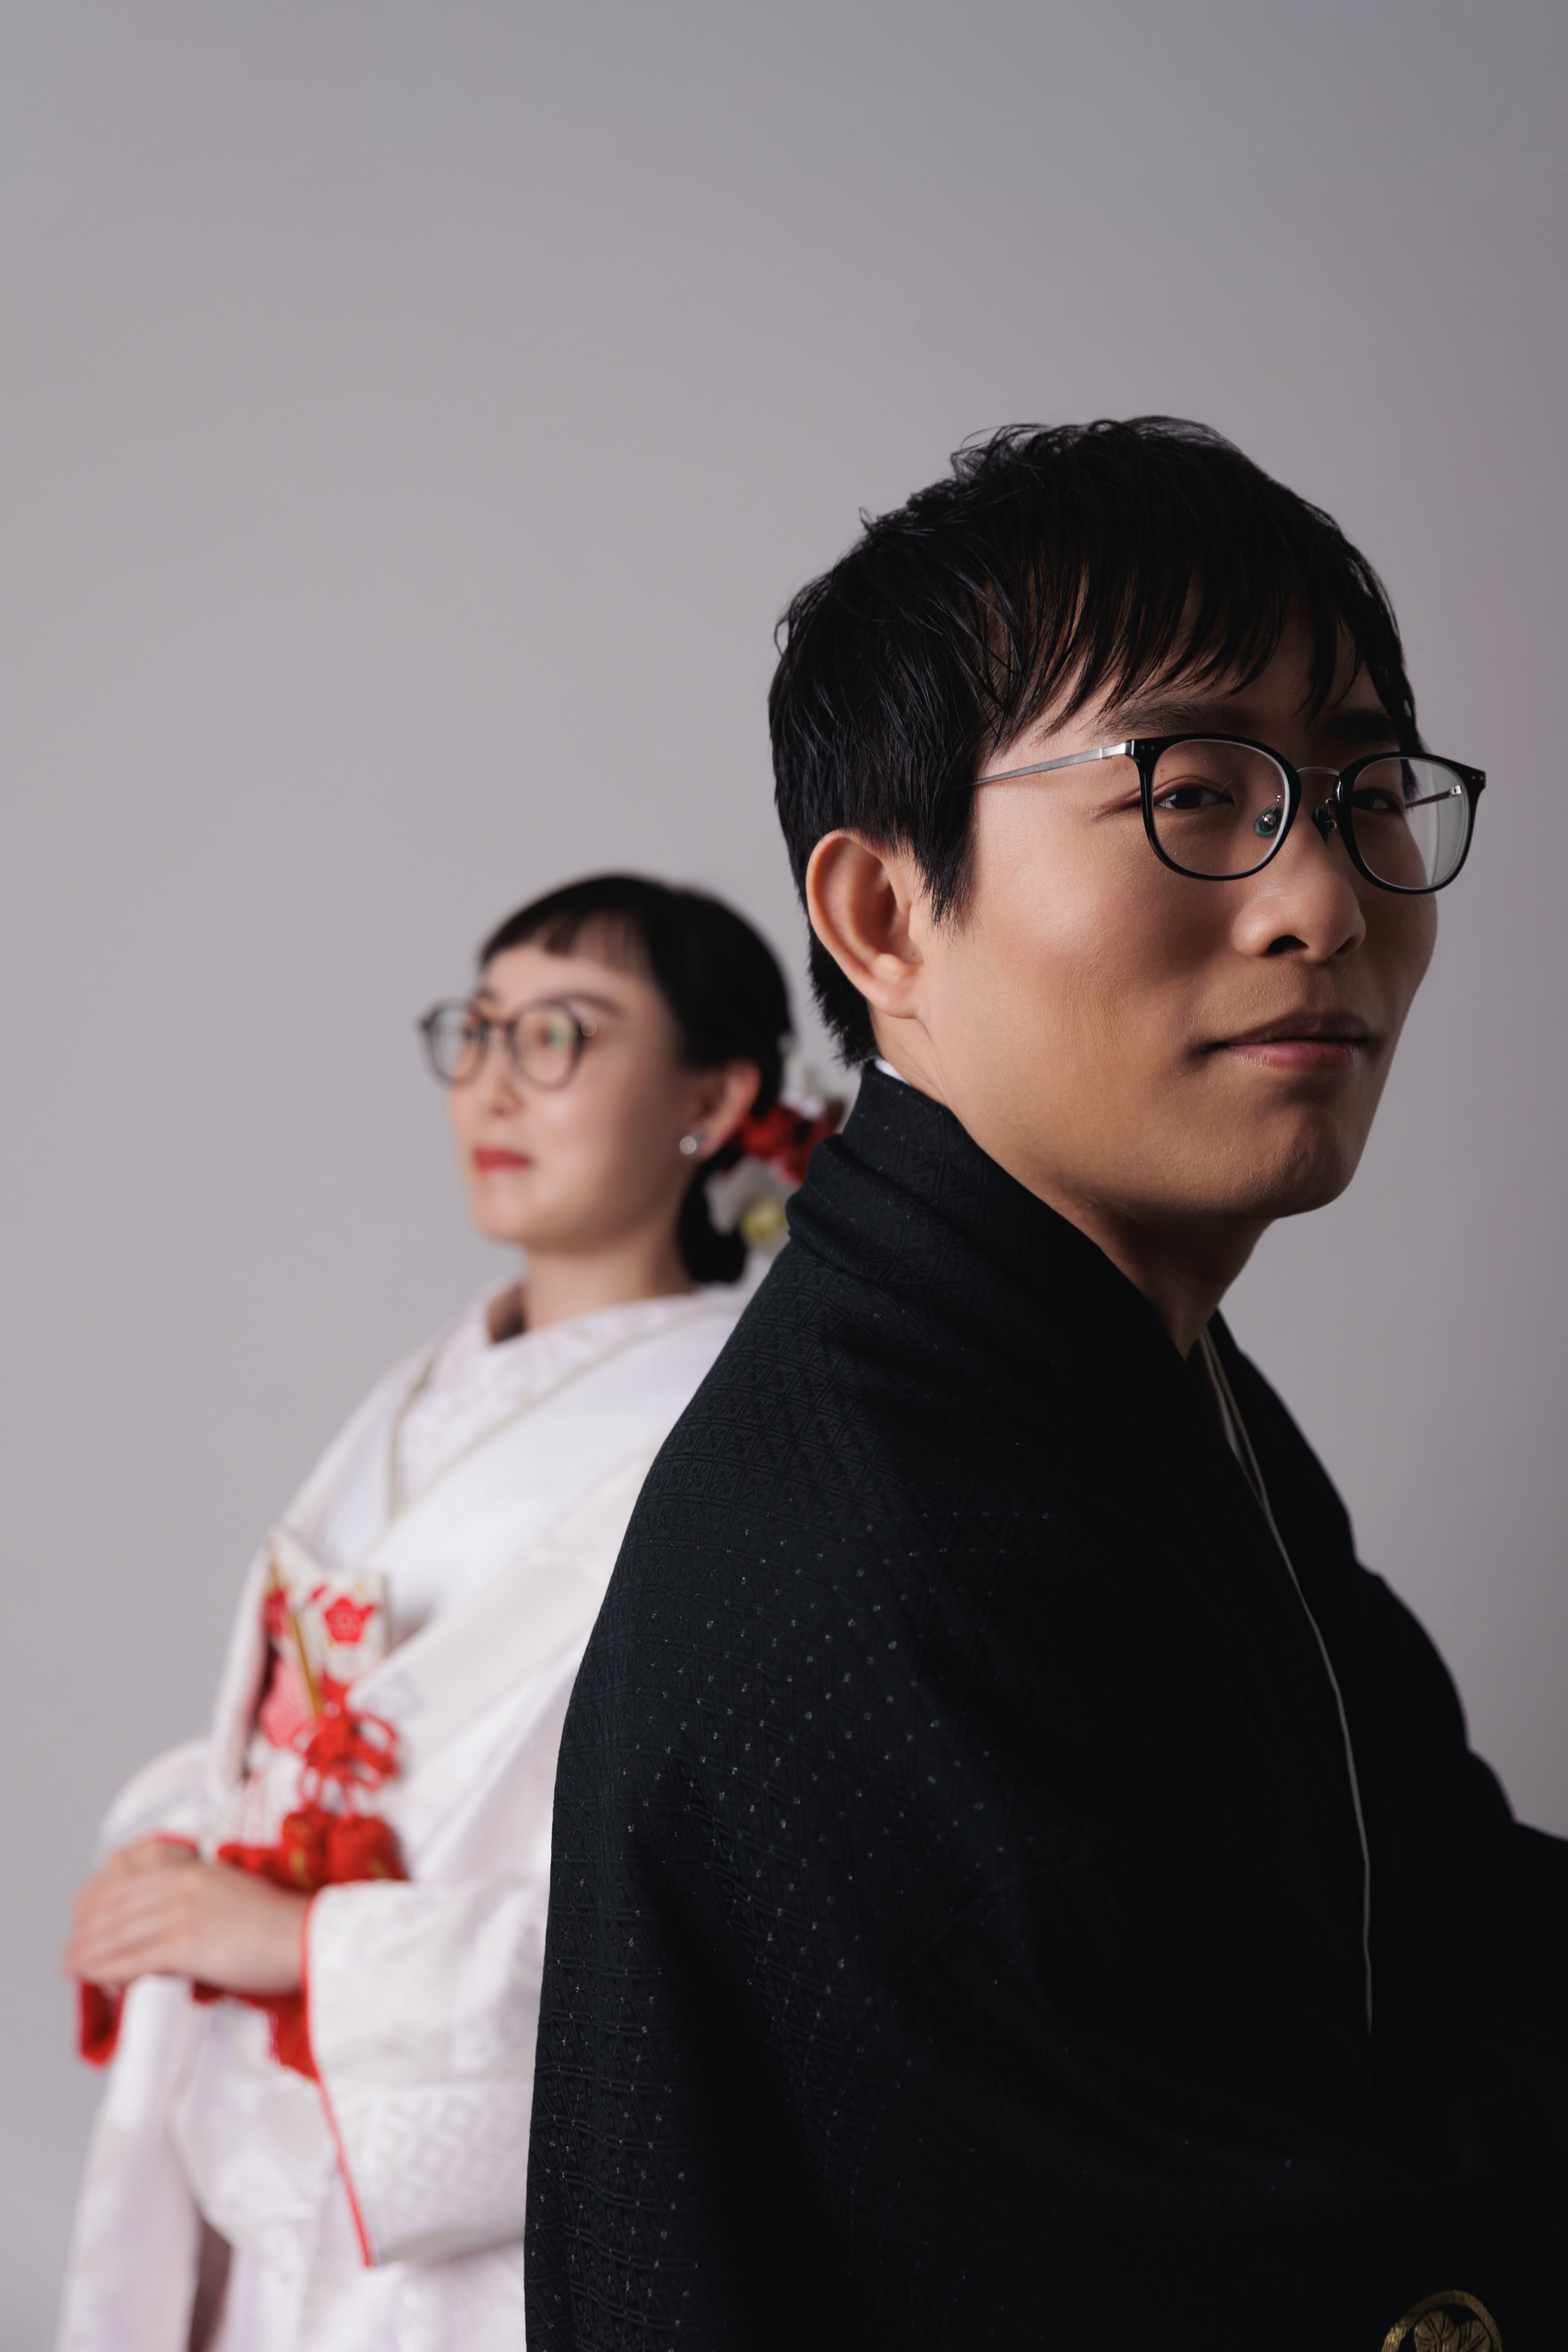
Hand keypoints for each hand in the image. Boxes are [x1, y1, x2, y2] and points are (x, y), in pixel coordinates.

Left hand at [65, 1839, 307, 1995]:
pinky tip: (92, 1978)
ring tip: (70, 1966)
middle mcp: (183, 1886)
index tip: (84, 1923)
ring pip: (121, 1933)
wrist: (306, 1936)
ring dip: (89, 1952)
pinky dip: (107, 1969)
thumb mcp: (230, 1897)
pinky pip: (135, 1958)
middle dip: (88, 1931)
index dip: (101, 1906)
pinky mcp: (188, 1943)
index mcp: (194, 1871)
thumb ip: (197, 1900)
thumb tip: (171, 1924)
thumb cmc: (276, 1925)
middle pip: (119, 1908)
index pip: (131, 1885)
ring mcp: (184, 1913)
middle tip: (68, 1951)